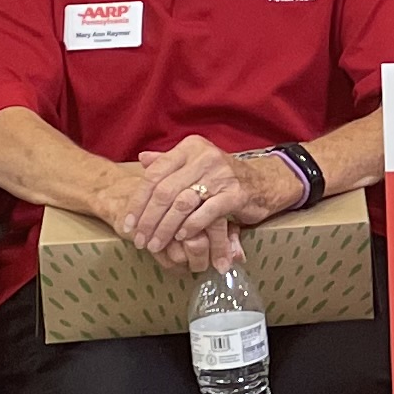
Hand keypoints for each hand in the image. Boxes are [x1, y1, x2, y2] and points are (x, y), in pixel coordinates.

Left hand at [117, 136, 296, 272]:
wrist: (264, 182)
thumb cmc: (223, 177)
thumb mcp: (195, 164)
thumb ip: (169, 161)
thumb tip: (142, 159)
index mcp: (190, 148)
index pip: (154, 174)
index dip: (139, 201)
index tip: (128, 223)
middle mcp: (204, 157)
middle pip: (165, 191)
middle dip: (149, 220)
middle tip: (140, 241)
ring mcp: (221, 174)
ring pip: (182, 203)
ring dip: (166, 229)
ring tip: (156, 245)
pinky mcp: (236, 193)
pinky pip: (207, 212)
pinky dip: (191, 227)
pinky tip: (181, 239)